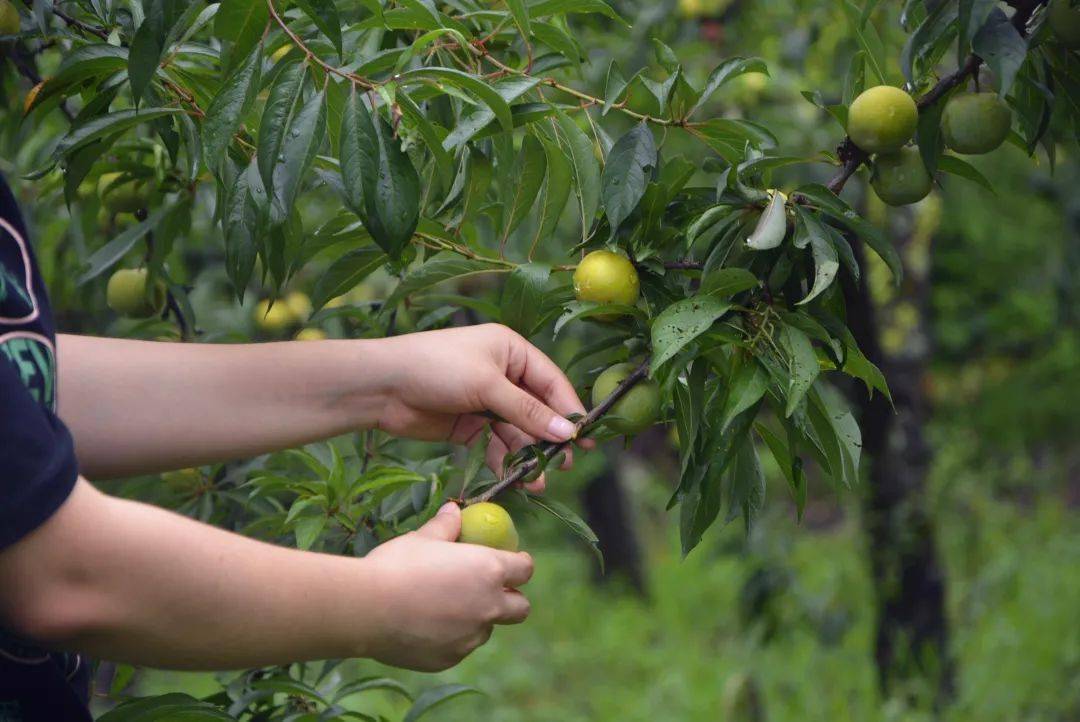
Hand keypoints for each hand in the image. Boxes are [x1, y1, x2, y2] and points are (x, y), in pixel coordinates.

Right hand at [362, 503, 532, 671]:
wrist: (368, 609)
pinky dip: (452, 637)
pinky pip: (460, 647)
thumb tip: (454, 510)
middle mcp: (489, 606)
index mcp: (489, 570)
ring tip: (446, 608)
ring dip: (477, 619)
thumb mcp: (422, 538)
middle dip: (511, 599)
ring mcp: (470, 637)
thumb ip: (445, 526)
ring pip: (486, 629)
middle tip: (488, 590)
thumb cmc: (398, 565)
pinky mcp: (450, 659)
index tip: (511, 561)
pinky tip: (425, 626)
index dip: (520, 564)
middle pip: (520, 608)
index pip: (524, 569)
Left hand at [372, 324, 592, 490]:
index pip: (551, 381)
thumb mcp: (487, 385)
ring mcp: (485, 401)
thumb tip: (567, 432)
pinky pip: (495, 445)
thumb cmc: (437, 368)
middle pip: (537, 410)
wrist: (382, 386)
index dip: (568, 410)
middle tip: (563, 464)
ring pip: (517, 432)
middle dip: (549, 438)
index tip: (584, 437)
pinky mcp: (468, 426)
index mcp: (511, 351)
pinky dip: (505, 462)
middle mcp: (502, 374)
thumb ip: (527, 411)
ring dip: (528, 456)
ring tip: (538, 481)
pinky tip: (514, 479)